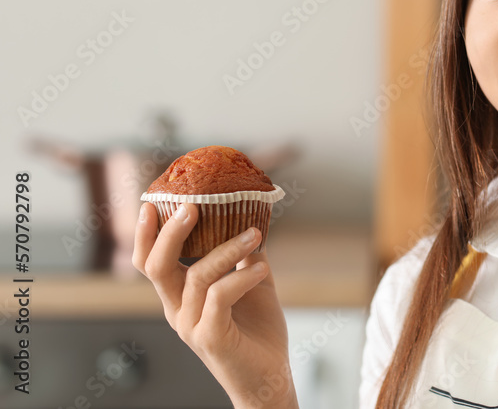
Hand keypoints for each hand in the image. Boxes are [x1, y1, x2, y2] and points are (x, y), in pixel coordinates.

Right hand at [133, 202, 298, 408]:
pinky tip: (260, 268)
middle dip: (171, 233)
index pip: (149, 262)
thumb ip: (246, 255)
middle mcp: (177, 310)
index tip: (153, 202)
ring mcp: (191, 325)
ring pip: (196, 276)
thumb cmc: (257, 330)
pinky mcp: (211, 338)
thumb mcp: (252, 282)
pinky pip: (220, 297)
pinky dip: (241, 276)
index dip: (146, 234)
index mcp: (179, 296)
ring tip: (255, 233)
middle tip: (193, 206)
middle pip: (156, 267)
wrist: (269, 377)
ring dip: (227, 248)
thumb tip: (252, 218)